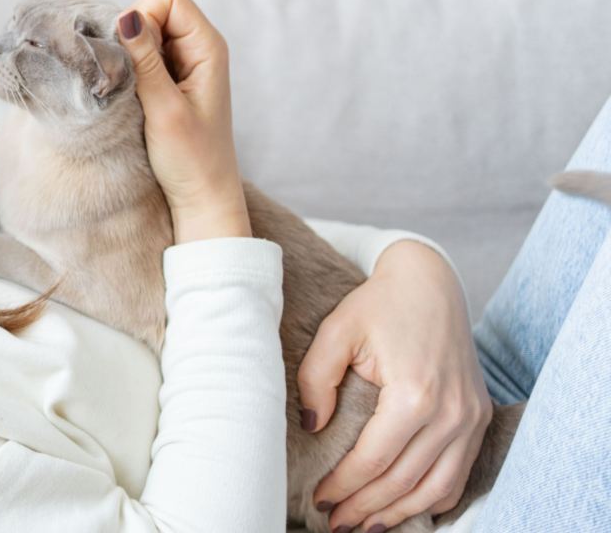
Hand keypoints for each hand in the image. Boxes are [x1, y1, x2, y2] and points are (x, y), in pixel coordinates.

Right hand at [117, 0, 248, 241]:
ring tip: (131, 92)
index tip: (133, 58)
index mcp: (208, 47)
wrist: (202, 197)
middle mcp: (198, 47)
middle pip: (153, 8)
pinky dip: (130, 69)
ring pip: (143, 32)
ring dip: (129, 56)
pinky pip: (142, 55)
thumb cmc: (191, 159)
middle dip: (131, 35)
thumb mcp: (164, 109)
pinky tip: (131, 96)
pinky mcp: (169, 79)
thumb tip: (126, 18)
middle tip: (130, 79)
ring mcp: (183, 62)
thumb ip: (145, 62)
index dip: (142, 16)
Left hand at [298, 240, 492, 531]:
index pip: (374, 460)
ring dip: (399, 513)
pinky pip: (459, 474)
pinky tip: (403, 507)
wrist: (430, 281)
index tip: (318, 498)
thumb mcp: (336, 332)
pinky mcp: (479, 416)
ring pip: (436, 488)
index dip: (344, 485)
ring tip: (364, 524)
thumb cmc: (379, 305)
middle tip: (334, 521)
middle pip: (404, 482)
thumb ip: (316, 379)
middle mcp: (451, 412)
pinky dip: (432, 499)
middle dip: (366, 508)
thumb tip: (312, 426)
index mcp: (415, 393)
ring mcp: (471, 417)